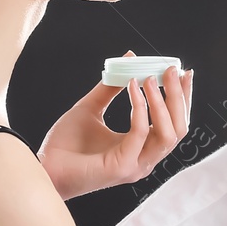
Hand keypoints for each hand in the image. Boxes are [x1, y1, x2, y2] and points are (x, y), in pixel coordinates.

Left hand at [36, 50, 194, 200]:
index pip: (174, 123)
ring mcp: (136, 165)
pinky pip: (140, 131)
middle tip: (173, 70)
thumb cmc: (64, 145)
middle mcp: (143, 159)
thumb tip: (129, 58)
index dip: (182, 97)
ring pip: (168, 133)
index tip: (183, 73)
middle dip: (179, 97)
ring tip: (152, 77)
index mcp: (141, 148)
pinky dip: (139, 106)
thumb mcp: (91, 108)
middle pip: (178, 128)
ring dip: (163, 102)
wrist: (43, 167)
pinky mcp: (123, 166)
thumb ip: (110, 87)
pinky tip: (132, 86)